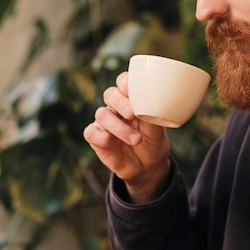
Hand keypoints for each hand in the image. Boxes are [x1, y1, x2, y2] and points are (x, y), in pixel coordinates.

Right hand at [83, 72, 170, 202]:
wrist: (147, 166)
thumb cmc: (153, 141)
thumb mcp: (157, 130)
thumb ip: (153, 115)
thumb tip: (154, 104)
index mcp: (131, 99)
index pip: (123, 82)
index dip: (125, 83)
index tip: (135, 90)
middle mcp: (115, 107)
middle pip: (110, 94)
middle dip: (120, 103)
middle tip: (132, 114)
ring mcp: (104, 122)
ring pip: (102, 114)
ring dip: (118, 127)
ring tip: (136, 139)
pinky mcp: (95, 137)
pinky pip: (91, 132)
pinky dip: (102, 137)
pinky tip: (113, 143)